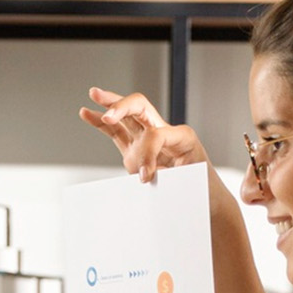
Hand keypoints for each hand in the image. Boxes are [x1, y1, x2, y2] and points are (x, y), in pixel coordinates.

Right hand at [80, 87, 209, 180]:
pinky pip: (117, 132)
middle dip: (123, 107)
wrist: (206, 199)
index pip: (156, 134)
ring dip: (110, 104)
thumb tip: (147, 178)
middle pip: (141, 108)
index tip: (144, 177)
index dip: (147, 154)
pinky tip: (86, 113)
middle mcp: (164, 132)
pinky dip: (101, 123)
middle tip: (109, 116)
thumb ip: (170, 180)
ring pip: (126, 115)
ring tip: (94, 93)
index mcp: (182, 137)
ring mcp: (148, 139)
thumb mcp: (191, 184)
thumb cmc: (202, 190)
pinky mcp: (136, 150)